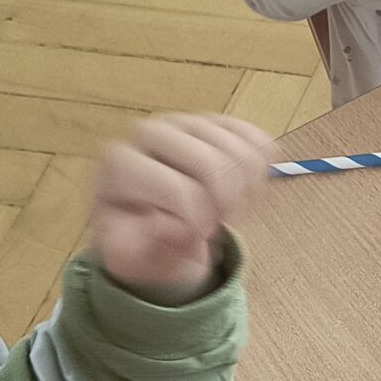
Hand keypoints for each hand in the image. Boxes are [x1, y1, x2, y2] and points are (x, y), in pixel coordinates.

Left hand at [91, 114, 272, 298]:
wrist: (151, 222)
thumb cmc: (138, 240)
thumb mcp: (130, 257)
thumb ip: (144, 247)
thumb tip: (168, 225)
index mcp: (120, 162)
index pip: (178, 190)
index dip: (197, 224)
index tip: (193, 240)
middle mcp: (152, 132)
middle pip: (214, 165)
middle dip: (226, 206)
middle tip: (217, 225)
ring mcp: (187, 123)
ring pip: (242, 153)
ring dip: (245, 195)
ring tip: (226, 211)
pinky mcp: (218, 123)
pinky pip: (258, 142)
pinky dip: (260, 175)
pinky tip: (242, 193)